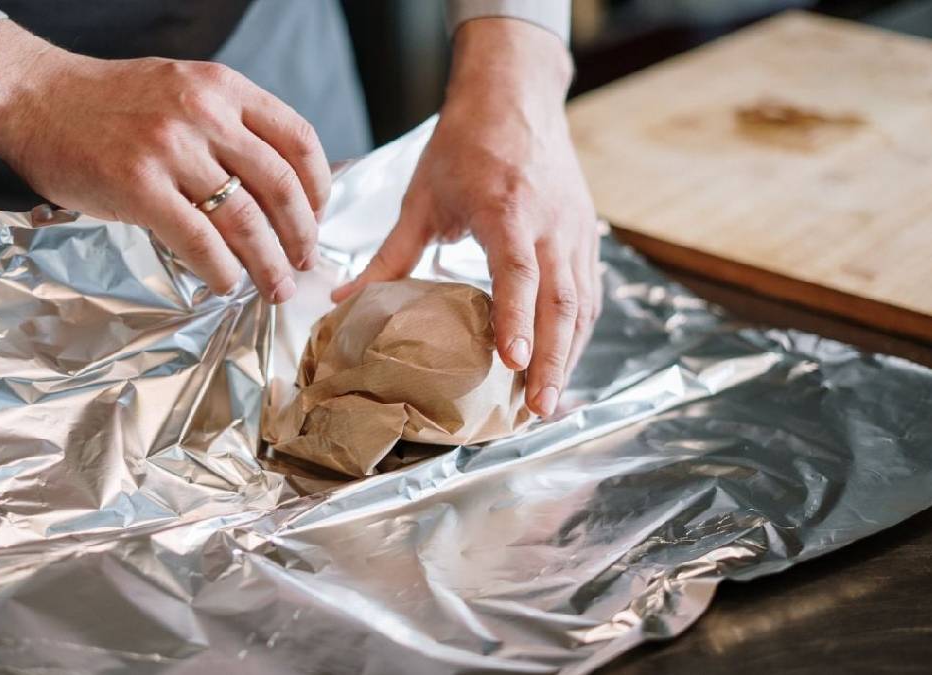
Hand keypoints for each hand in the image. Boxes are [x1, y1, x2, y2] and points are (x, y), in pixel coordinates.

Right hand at [0, 20, 329, 301]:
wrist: (34, 96)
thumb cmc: (110, 102)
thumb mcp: (184, 90)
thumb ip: (229, 126)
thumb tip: (277, 187)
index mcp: (224, 87)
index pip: (299, 140)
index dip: (319, 188)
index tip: (318, 218)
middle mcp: (204, 112)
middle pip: (279, 186)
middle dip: (301, 235)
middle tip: (304, 262)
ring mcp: (170, 148)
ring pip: (244, 219)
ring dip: (268, 263)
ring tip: (276, 287)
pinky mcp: (137, 185)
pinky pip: (198, 239)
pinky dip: (221, 270)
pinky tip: (226, 283)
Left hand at [332, 19, 600, 416]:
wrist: (515, 96)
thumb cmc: (466, 144)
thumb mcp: (421, 197)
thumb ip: (390, 256)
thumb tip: (343, 301)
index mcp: (507, 209)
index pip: (519, 273)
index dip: (517, 319)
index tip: (511, 362)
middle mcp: (550, 223)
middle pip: (561, 301)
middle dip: (552, 360)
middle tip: (538, 409)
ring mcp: (574, 231)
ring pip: (581, 303)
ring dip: (569, 355)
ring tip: (549, 402)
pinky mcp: (585, 236)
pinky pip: (588, 293)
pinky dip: (578, 333)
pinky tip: (563, 363)